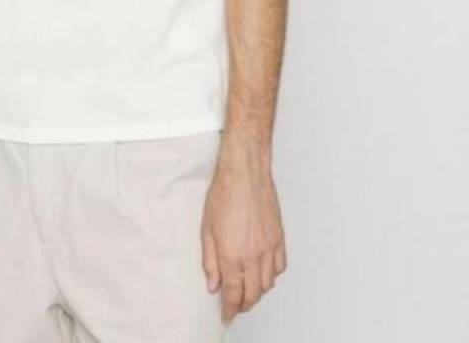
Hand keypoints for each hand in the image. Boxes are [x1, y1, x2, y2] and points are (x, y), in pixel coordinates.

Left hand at [200, 152, 286, 325]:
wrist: (245, 172)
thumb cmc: (224, 193)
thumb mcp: (206, 229)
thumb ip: (209, 261)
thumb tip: (212, 284)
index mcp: (232, 254)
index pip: (233, 294)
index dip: (229, 309)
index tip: (226, 314)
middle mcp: (253, 255)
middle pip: (252, 294)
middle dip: (243, 305)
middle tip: (235, 305)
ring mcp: (269, 247)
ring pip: (268, 284)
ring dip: (257, 291)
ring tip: (247, 289)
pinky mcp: (279, 238)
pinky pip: (280, 267)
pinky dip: (272, 275)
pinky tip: (263, 271)